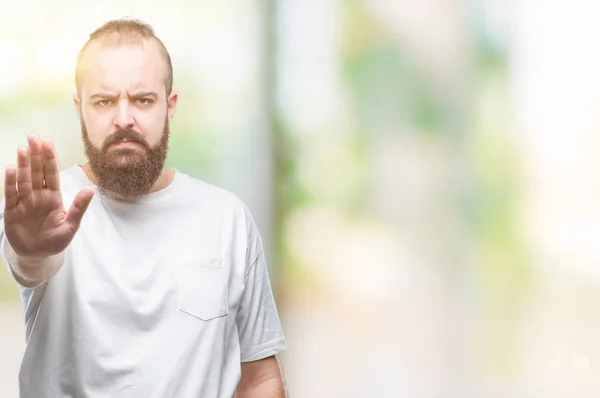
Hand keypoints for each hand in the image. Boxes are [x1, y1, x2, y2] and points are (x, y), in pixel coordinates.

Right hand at [3, 134, 94, 258]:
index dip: (49, 158)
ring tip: (23, 149)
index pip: (51, 174)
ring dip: (23, 164)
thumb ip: (78, 208)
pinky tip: (11, 169)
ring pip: (24, 180)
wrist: (37, 255)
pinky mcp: (12, 211)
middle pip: (36, 172)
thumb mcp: (71, 226)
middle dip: (35, 155)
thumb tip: (91, 189)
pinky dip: (11, 182)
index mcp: (53, 197)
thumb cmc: (56, 240)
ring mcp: (24, 202)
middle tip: (33, 137)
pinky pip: (11, 194)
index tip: (47, 142)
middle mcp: (38, 196)